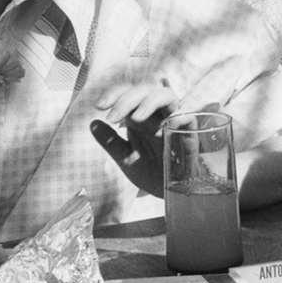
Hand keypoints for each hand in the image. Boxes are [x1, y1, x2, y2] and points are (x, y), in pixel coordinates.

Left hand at [89, 81, 179, 197]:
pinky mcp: (189, 132)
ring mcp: (174, 120)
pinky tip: (167, 123)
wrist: (169, 193)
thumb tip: (92, 124)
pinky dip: (178, 115)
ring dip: (148, 101)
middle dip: (126, 99)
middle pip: (144, 89)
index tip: (98, 106)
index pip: (128, 93)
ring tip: (134, 118)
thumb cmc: (150, 172)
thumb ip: (111, 142)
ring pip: (165, 94)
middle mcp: (156, 114)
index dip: (114, 94)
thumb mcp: (126, 158)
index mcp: (140, 116)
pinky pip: (188, 116)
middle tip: (112, 118)